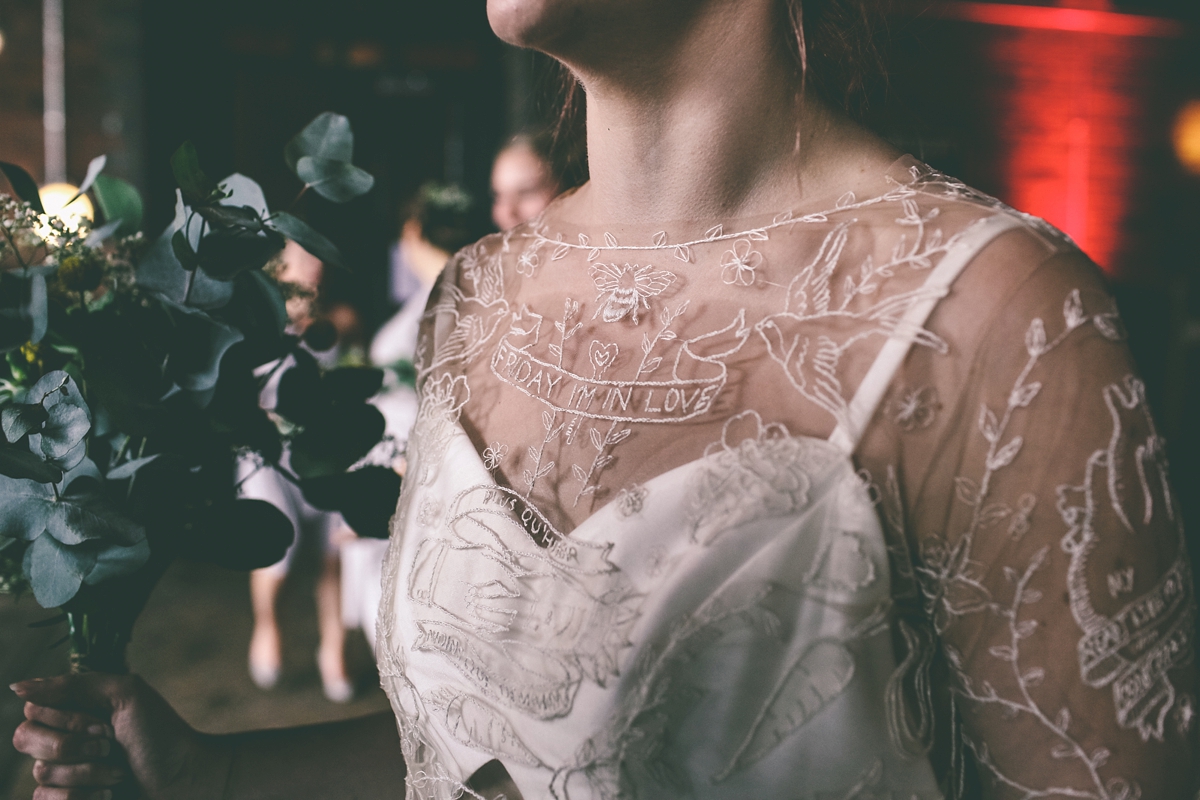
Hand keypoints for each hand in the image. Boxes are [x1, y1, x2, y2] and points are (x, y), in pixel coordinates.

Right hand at [11, 673, 230, 799]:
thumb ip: (72, 685)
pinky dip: (81, 796)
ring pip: (41, 772)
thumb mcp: (125, 694)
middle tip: (108, 746)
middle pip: (24, 738)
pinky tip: (107, 793)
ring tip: (117, 773)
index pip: (33, 709)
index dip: (66, 719)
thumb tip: (17, 687)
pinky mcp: (67, 798)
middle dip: (72, 746)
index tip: (103, 725)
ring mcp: (64, 769)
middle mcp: (63, 735)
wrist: (183, 778)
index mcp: (75, 706)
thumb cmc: (160, 733)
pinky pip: (45, 799)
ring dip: (87, 773)